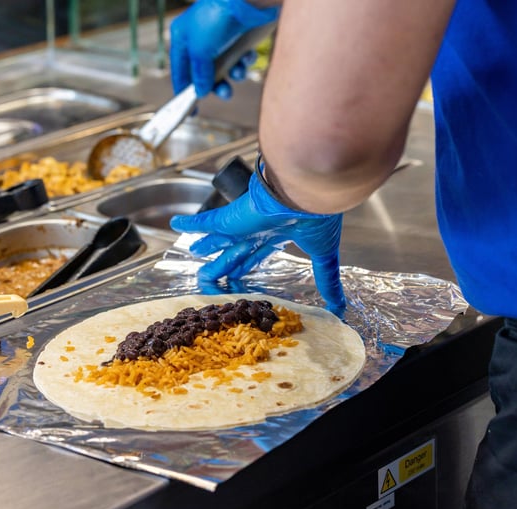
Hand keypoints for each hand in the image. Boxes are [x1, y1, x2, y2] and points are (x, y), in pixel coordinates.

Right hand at [169, 0, 278, 98]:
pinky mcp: (240, 40)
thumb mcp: (200, 51)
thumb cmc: (218, 20)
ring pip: (224, 70)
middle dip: (214, 86)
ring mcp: (222, 40)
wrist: (249, 0)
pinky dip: (244, 63)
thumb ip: (198, 75)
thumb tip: (199, 92)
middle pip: (204, 75)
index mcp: (183, 38)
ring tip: (238, 74)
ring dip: (232, 77)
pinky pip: (240, 60)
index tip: (191, 112)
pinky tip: (248, 57)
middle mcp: (200, 40)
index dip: (184, 93)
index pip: (180, 71)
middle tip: (224, 92)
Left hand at [171, 172, 345, 315]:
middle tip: (215, 276)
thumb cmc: (319, 217)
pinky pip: (204, 221)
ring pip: (219, 242)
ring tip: (196, 253)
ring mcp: (243, 224)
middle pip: (237, 252)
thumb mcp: (323, 254)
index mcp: (280, 234)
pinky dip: (189, 223)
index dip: (248, 267)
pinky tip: (175, 224)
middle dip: (226, 264)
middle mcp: (259, 229)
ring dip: (207, 247)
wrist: (309, 194)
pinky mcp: (231, 218)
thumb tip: (341, 307)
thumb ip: (327, 280)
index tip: (240, 278)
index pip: (259, 255)